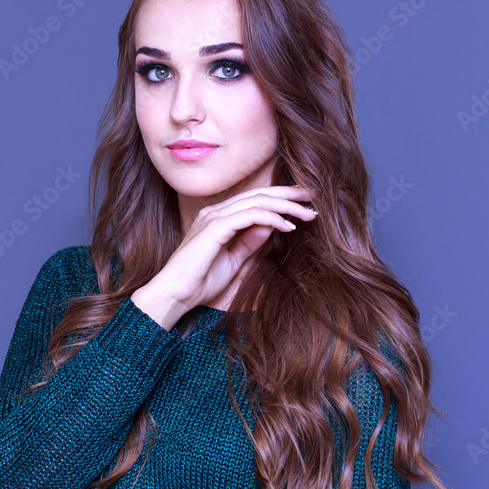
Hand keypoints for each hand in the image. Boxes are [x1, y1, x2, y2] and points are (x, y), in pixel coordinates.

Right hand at [132, 185, 317, 329]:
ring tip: (308, 213)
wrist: (175, 294)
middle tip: (313, 196)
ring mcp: (214, 218)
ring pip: (257, 202)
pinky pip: (249, 216)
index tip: (303, 202)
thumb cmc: (200, 281)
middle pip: (259, 194)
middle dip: (288, 194)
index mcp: (218, 217)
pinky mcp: (215, 227)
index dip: (280, 198)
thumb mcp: (234, 260)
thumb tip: (271, 225)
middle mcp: (215, 212)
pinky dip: (272, 218)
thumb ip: (250, 241)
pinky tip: (289, 226)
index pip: (254, 200)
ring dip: (286, 206)